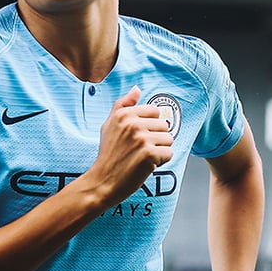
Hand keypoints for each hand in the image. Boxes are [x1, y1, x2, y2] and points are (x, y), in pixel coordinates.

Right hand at [86, 86, 172, 207]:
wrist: (102, 181)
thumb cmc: (108, 154)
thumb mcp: (109, 125)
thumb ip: (123, 105)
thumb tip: (137, 89)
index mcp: (123, 114)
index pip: (155, 111)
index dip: (150, 126)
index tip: (138, 137)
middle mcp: (132, 123)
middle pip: (164, 125)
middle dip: (156, 139)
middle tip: (139, 150)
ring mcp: (141, 138)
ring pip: (169, 140)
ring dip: (160, 151)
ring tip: (142, 157)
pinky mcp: (149, 154)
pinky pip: (169, 153)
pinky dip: (161, 162)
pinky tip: (146, 166)